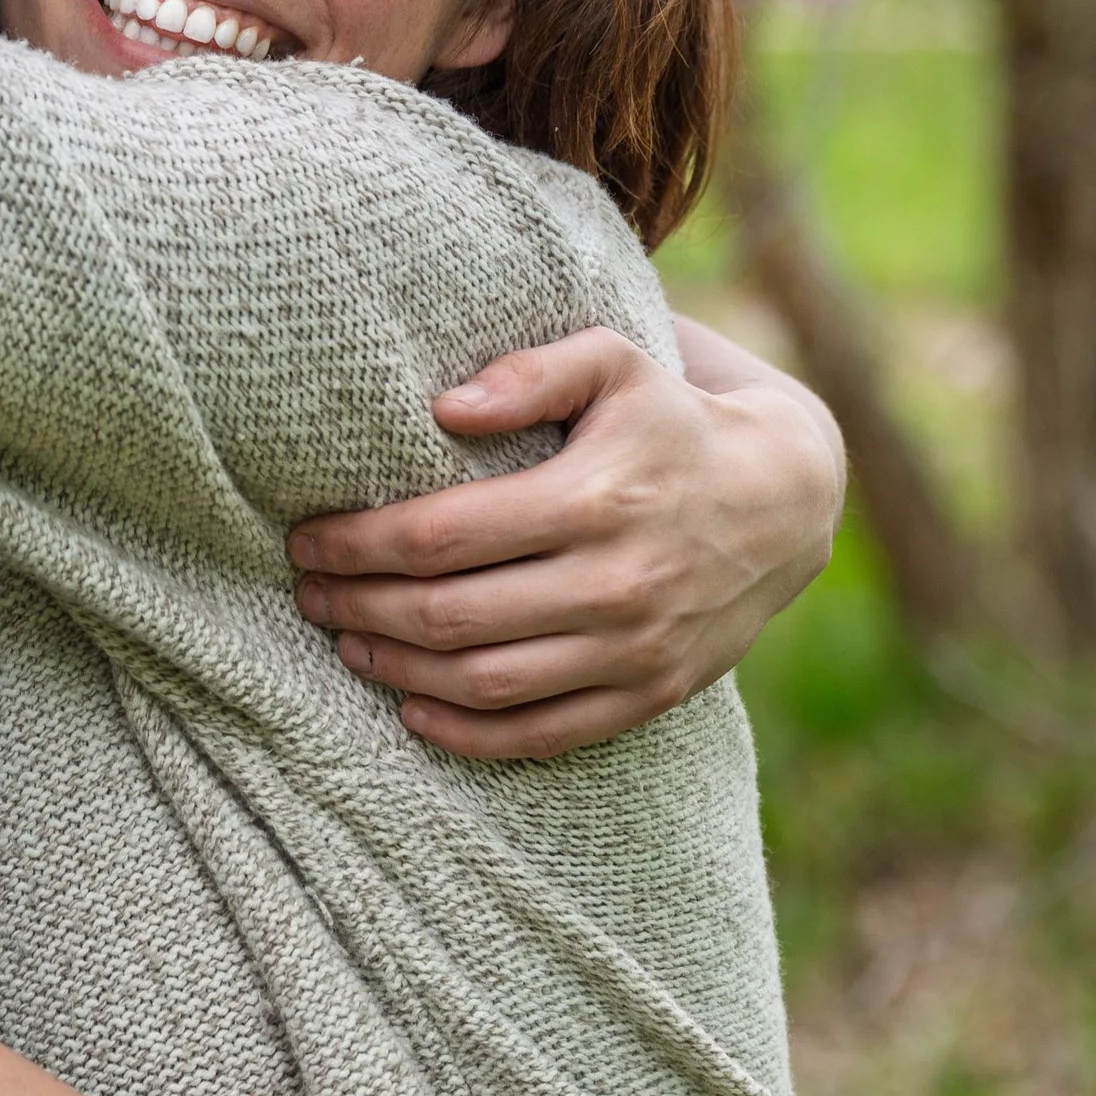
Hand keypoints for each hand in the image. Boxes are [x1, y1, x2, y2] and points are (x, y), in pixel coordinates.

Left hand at [287, 326, 844, 760]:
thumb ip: (530, 372)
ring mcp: (634, 649)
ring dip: (396, 669)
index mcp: (594, 498)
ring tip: (345, 642)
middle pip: (448, 615)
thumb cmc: (670, 417)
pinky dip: (466, 733)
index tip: (309, 538)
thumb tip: (442, 407)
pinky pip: (541, 734)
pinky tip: (411, 707)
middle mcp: (615, 583)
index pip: (441, 536)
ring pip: (484, 683)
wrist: (786, 497)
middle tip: (309, 593)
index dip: (359, 543)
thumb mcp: (615, 361)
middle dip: (359, 607)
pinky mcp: (650, 694)